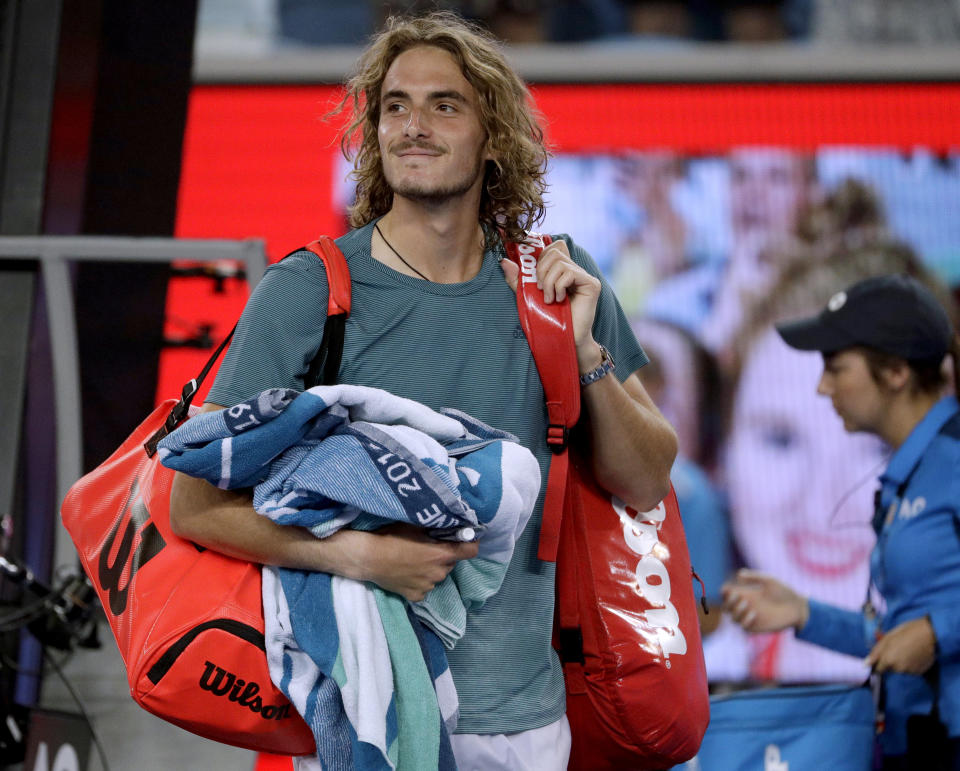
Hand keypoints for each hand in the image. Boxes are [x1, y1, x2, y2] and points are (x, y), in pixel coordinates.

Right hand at [332, 524, 478, 602]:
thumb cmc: (391, 537)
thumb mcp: (416, 526)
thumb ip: (437, 529)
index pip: (471, 551)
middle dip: (443, 555)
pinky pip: (424, 586)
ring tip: (412, 560)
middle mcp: (439, 573)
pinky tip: (405, 572)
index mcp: (442, 555)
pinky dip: (419, 580)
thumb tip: (452, 526)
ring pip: (437, 575)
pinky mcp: (416, 596)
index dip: (470, 543)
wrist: (367, 558)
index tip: (465, 538)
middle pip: (450, 562)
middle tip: (427, 547)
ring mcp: (428, 586)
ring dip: (431, 568)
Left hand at [500, 239, 600, 356]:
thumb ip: (518, 279)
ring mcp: (584, 276)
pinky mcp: (592, 284)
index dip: (541, 258)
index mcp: (562, 270)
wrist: (563, 340)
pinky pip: (569, 273)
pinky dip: (559, 287)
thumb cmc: (548, 320)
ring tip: (549, 300)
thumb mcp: (528, 296)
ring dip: (549, 283)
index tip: (536, 279)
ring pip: (560, 262)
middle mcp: (575, 270)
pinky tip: (560, 301)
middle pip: (554, 252)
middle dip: (541, 271)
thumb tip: (503, 261)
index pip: (553, 248)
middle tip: (541, 291)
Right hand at [721, 569, 808, 633]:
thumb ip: (754, 577)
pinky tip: (753, 614)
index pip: (728, 595)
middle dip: (727, 602)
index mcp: (747, 594)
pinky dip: (744, 621)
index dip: (723, 593)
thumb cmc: (784, 592)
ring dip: (736, 611)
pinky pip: (744, 628)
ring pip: (733, 618)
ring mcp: (750, 617)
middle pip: (726, 607)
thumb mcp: (769, 581)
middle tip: (737, 596)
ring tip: (747, 604)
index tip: (727, 589)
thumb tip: (738, 575)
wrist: (798, 608)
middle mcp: (746, 606)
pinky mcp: (757, 627)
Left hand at [866, 617, 936, 674]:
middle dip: (890, 661)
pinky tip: (915, 654)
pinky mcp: (919, 672)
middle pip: (889, 669)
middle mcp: (898, 669)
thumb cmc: (907, 632)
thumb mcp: (888, 638)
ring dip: (901, 663)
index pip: (878, 669)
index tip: (881, 658)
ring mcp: (910, 671)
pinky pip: (911, 670)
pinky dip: (911, 664)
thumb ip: (876, 652)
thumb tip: (866, 664)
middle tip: (897, 648)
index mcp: (888, 660)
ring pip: (900, 669)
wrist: (930, 634)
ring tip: (907, 649)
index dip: (879, 663)